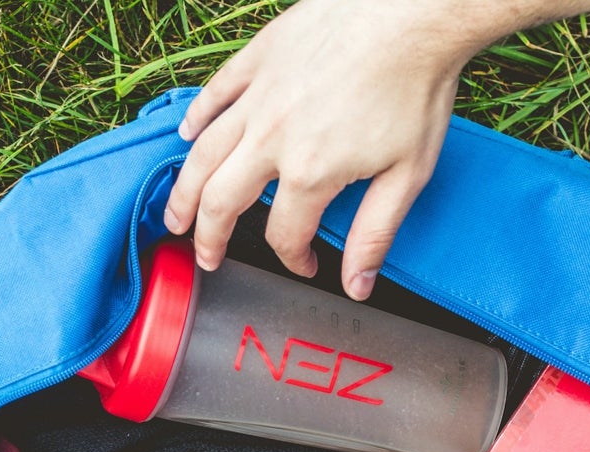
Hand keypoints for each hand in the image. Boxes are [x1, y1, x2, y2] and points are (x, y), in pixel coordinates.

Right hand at [164, 0, 488, 299]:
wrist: (415, 12)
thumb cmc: (416, 86)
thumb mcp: (407, 174)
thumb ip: (373, 235)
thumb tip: (357, 287)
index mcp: (309, 172)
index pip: (284, 234)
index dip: (293, 259)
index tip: (305, 264)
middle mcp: (271, 138)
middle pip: (221, 201)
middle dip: (208, 238)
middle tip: (204, 256)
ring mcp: (259, 95)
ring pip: (204, 152)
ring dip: (183, 190)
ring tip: (173, 215)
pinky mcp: (259, 58)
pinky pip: (215, 93)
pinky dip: (195, 117)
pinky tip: (185, 135)